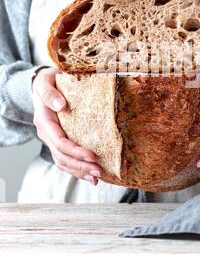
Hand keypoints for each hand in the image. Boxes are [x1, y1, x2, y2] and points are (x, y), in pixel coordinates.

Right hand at [32, 67, 101, 184]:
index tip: (92, 156)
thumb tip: (60, 105)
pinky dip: (77, 169)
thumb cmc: (47, 82)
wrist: (43, 85)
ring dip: (79, 171)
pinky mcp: (59, 141)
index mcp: (44, 121)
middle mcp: (46, 134)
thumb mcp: (45, 81)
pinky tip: (90, 175)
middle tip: (98, 171)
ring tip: (96, 177)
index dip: (75, 151)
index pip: (59, 142)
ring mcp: (52, 139)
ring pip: (63, 162)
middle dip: (80, 166)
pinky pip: (66, 159)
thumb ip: (51, 93)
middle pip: (62, 156)